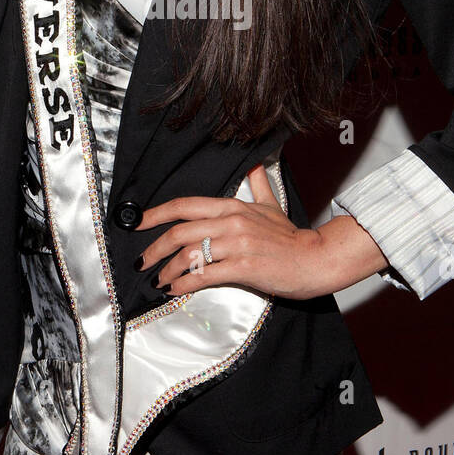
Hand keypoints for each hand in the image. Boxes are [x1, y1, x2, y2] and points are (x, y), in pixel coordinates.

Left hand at [135, 163, 374, 301]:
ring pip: (188, 255)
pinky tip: (176, 289)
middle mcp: (231, 222)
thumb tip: (254, 165)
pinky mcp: (243, 268)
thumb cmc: (291, 237)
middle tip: (142, 262)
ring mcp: (237, 245)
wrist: (315, 259)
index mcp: (233, 206)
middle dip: (154, 249)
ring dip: (167, 270)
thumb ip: (257, 185)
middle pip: (179, 232)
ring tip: (159, 280)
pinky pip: (204, 275)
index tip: (138, 223)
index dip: (156, 214)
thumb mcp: (272, 205)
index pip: (185, 205)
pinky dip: (184, 284)